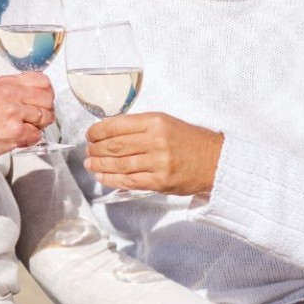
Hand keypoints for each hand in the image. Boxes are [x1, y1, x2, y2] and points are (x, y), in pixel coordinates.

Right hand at [0, 72, 54, 163]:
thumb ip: (15, 91)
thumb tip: (38, 95)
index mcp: (7, 83)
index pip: (42, 81)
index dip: (46, 93)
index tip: (42, 101)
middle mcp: (12, 94)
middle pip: (48, 99)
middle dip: (45, 112)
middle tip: (34, 119)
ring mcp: (15, 112)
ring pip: (46, 117)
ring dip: (38, 127)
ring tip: (22, 128)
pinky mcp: (17, 131)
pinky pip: (37, 135)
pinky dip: (30, 140)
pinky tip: (16, 138)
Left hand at [84, 112, 222, 196]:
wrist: (215, 161)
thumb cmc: (190, 141)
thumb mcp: (167, 123)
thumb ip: (140, 127)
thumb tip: (110, 133)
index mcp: (156, 122)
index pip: (117, 125)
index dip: (98, 131)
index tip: (90, 134)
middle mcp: (156, 141)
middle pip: (114, 145)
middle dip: (96, 149)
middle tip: (88, 150)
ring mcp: (157, 163)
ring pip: (118, 164)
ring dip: (99, 165)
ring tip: (90, 164)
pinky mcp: (159, 182)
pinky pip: (128, 181)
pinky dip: (111, 179)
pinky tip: (102, 176)